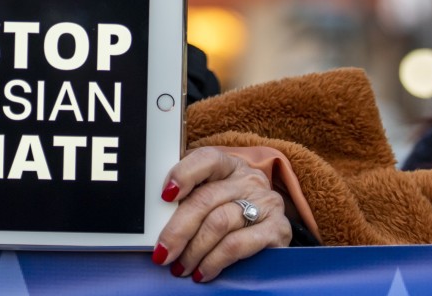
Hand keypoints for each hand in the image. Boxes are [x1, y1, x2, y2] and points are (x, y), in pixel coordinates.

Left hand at [152, 147, 291, 281]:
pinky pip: (238, 245)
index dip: (183, 174)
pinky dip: (215, 261)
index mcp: (228, 164)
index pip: (206, 159)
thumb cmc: (227, 208)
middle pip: (206, 199)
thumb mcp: (208, 193)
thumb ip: (186, 195)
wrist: (268, 226)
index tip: (164, 196)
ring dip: (194, 250)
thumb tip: (154, 216)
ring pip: (219, 223)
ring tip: (180, 267)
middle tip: (162, 252)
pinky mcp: (278, 229)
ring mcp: (266, 203)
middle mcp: (248, 179)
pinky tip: (203, 272)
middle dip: (178, 229)